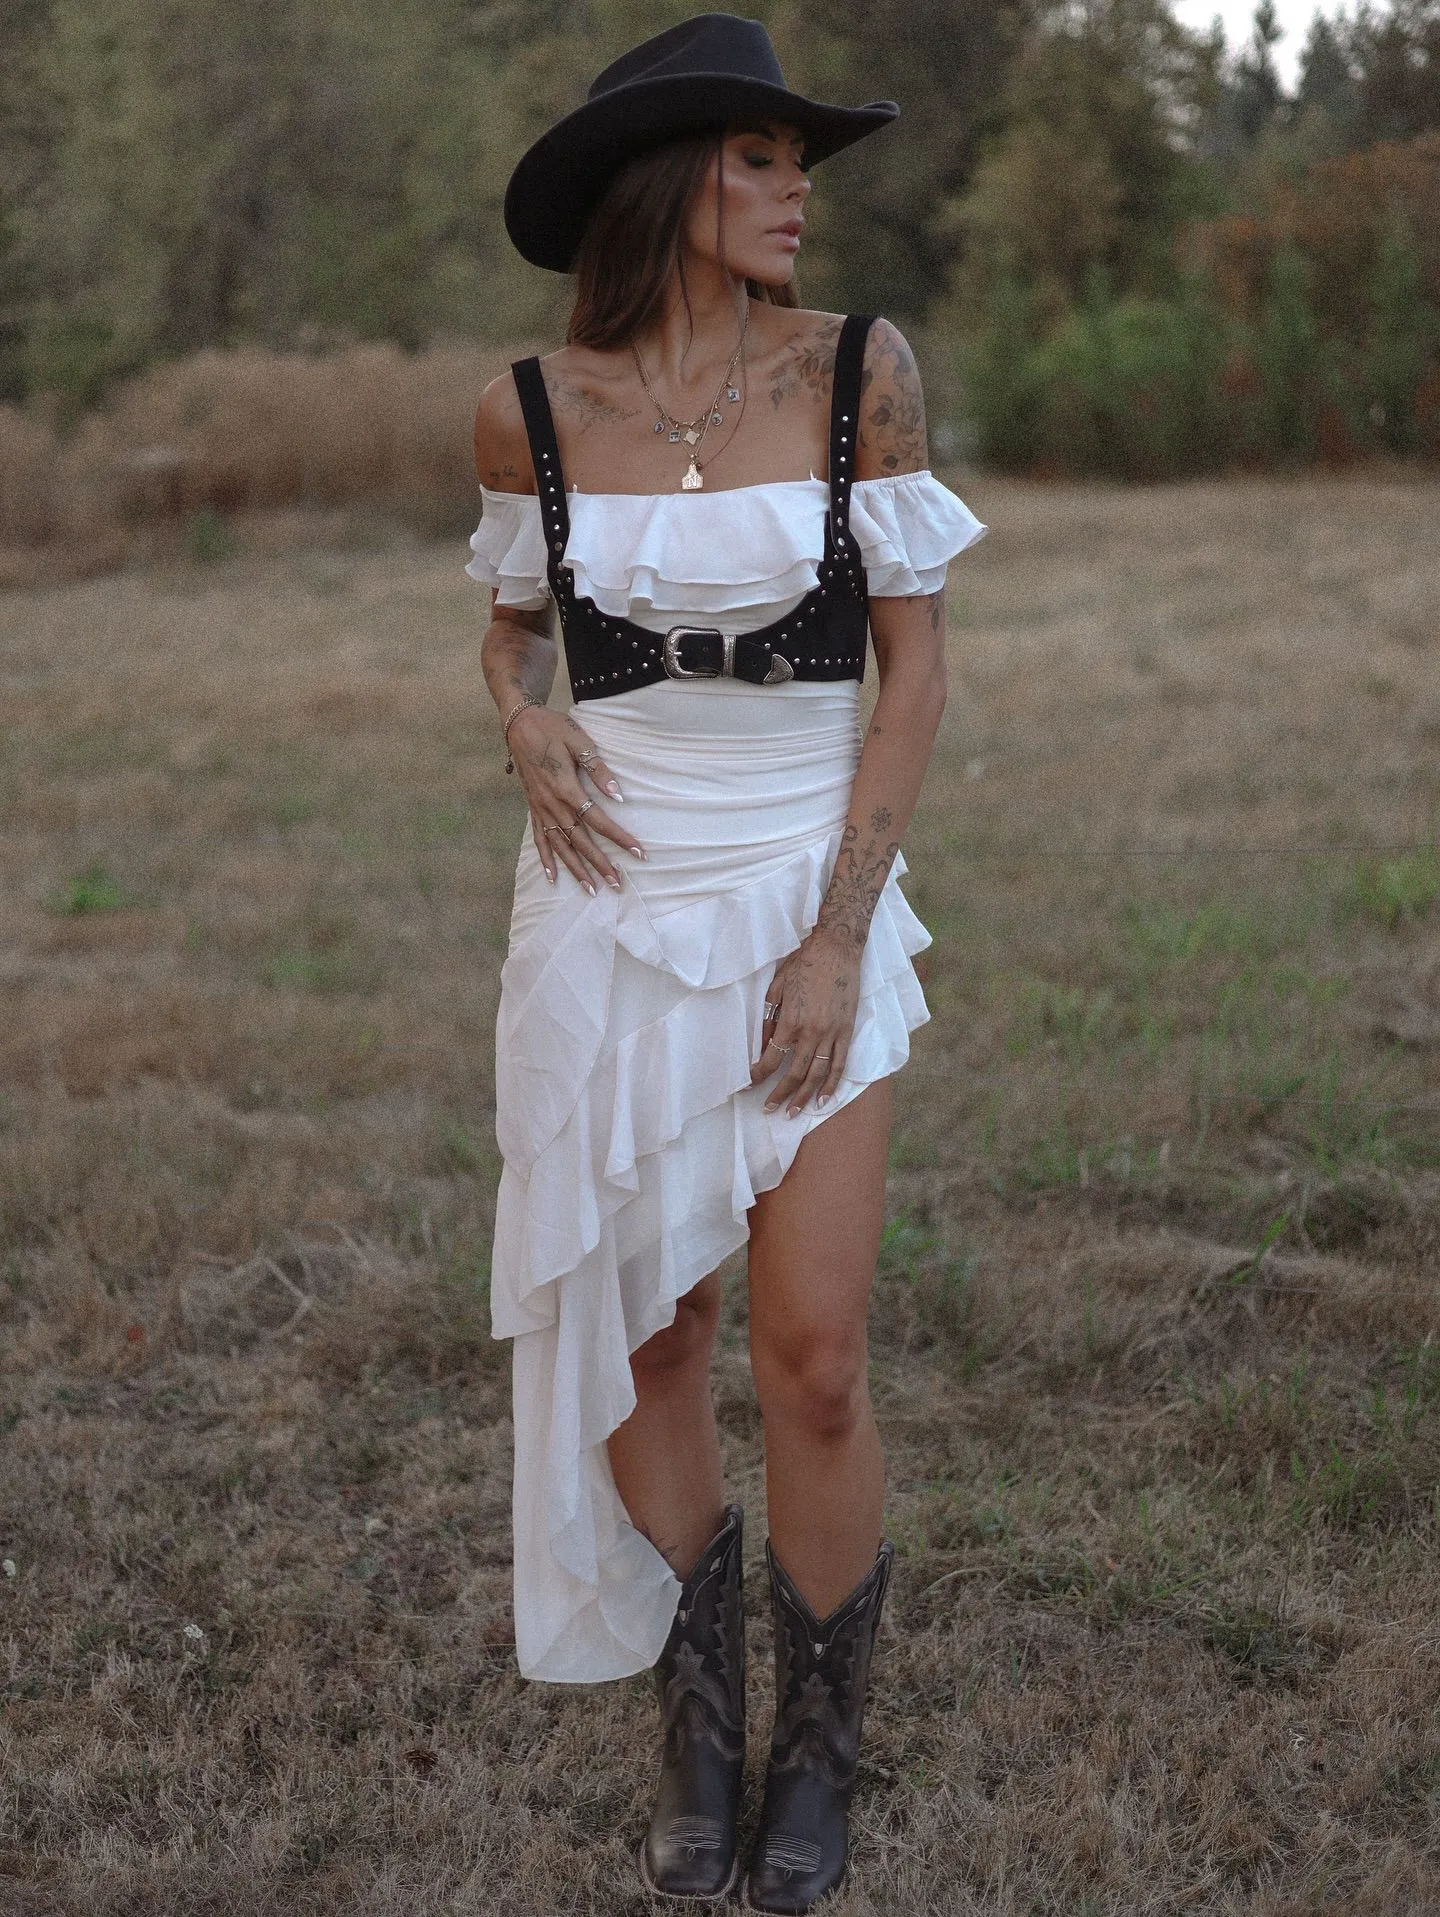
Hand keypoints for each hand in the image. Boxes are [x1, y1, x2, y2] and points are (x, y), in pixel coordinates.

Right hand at [507, 706, 645, 892]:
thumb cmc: (552, 728)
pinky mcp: (532, 808)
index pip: (598, 821)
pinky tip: (553, 877)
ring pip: (560, 846)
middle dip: (600, 864)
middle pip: (580, 841)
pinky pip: (539, 839)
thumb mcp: (579, 741)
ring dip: (576, 869)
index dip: (619, 838)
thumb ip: (598, 769)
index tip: (638, 854)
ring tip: (592, 890)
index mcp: (567, 788)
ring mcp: (540, 809)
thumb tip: (618, 796)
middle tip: (617, 884)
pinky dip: (546, 859)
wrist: (518, 723)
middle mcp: (552, 805)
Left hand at [750, 928, 860, 1116]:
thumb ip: (769, 1018)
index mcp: (791, 1020)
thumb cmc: (804, 963)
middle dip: (780, 1094)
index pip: (772, 1058)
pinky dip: (832, 1084)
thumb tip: (762, 1045)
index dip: (759, 1075)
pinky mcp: (847, 1030)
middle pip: (794, 1073)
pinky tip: (824, 1099)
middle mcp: (812, 1032)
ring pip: (818, 1074)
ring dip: (805, 1096)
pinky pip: (840, 1063)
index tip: (750, 1084)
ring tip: (794, 1112)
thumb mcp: (777, 987)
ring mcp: (832, 1033)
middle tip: (770, 1110)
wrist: (837, 948)